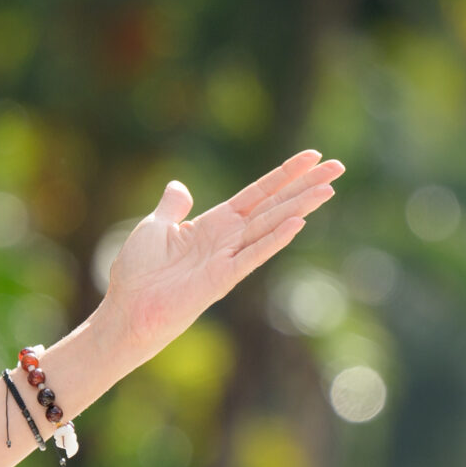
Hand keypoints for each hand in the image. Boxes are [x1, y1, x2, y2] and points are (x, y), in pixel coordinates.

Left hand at [94, 150, 344, 362]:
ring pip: (271, 226)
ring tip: (328, 189)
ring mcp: (227, 259)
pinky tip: (298, 224)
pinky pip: (252, 256)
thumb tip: (180, 186)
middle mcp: (227, 239)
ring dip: (300, 208)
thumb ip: (172, 207)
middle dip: (306, 186)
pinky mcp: (221, 280)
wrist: (126, 310)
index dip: (284, 174)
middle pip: (274, 205)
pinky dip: (273, 240)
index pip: (258, 193)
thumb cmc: (137, 274)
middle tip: (339, 168)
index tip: (313, 156)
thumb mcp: (154, 228)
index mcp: (214, 224)